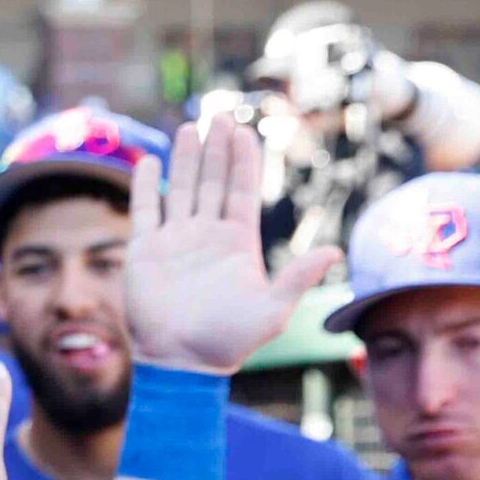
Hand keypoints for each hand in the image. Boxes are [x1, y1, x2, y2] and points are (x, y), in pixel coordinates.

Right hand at [124, 115, 339, 376]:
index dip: (243, 162)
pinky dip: (145, 185)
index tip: (244, 131)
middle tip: (219, 117)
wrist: (182, 362)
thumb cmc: (230, 341)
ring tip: (189, 128)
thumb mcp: (274, 311)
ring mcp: (174, 241)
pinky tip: (149, 161)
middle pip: (211, 182)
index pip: (241, 192)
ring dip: (184, 159)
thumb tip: (334, 250)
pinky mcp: (144, 251)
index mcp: (237, 243)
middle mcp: (206, 236)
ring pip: (180, 189)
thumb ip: (299, 277)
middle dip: (215, 150)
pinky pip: (144, 211)